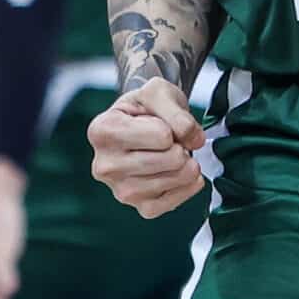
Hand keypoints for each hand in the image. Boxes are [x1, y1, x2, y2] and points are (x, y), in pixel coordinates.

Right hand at [88, 73, 204, 216]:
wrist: (142, 125)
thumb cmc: (146, 108)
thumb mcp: (158, 91)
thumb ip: (177, 112)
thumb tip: (196, 141)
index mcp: (102, 131)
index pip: (162, 135)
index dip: (171, 125)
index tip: (159, 123)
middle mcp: (104, 166)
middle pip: (170, 159)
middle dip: (181, 146)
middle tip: (171, 141)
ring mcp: (120, 191)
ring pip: (174, 180)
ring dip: (187, 165)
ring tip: (174, 154)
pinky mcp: (140, 207)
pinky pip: (173, 202)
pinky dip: (187, 186)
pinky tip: (184, 173)